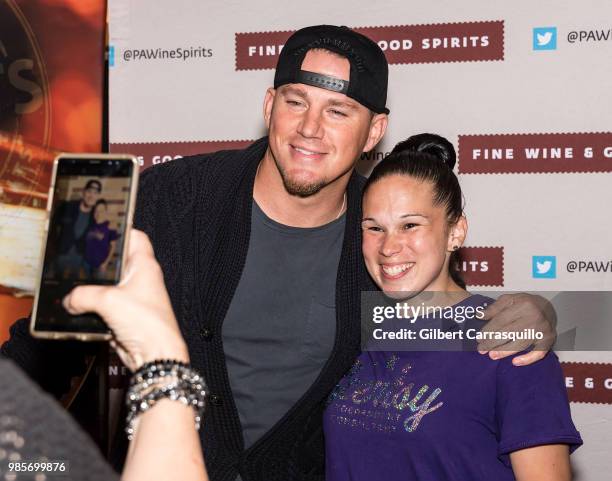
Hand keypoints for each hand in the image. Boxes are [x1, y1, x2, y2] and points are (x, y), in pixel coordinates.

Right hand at [63, 229, 188, 370]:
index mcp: (145, 266)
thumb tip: (70, 299)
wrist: (155, 356)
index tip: (101, 227)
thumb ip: (83, 295)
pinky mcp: (124, 316)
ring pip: (107, 287)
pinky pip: (103, 307)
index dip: (120, 229)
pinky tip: (79, 310)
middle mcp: (140, 279)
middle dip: (96, 264)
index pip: (135, 237)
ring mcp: (132, 298)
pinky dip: (92, 309)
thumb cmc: (148, 325)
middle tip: (78, 261)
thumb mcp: (109, 301)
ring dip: (91, 290)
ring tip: (74, 289)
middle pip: (115, 262)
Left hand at [479, 293, 556, 365]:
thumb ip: (494, 308)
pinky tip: (515, 362)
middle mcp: (534, 318)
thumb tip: (479, 315)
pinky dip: (527, 359)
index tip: (479, 338)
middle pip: (509, 333)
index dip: (488, 331)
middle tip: (481, 350)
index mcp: (523, 305)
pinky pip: (539, 352)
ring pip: (520, 344)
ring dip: (505, 351)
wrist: (547, 307)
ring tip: (492, 355)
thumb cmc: (524, 304)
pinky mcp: (549, 340)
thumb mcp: (509, 299)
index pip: (501, 321)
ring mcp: (542, 330)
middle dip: (493, 343)